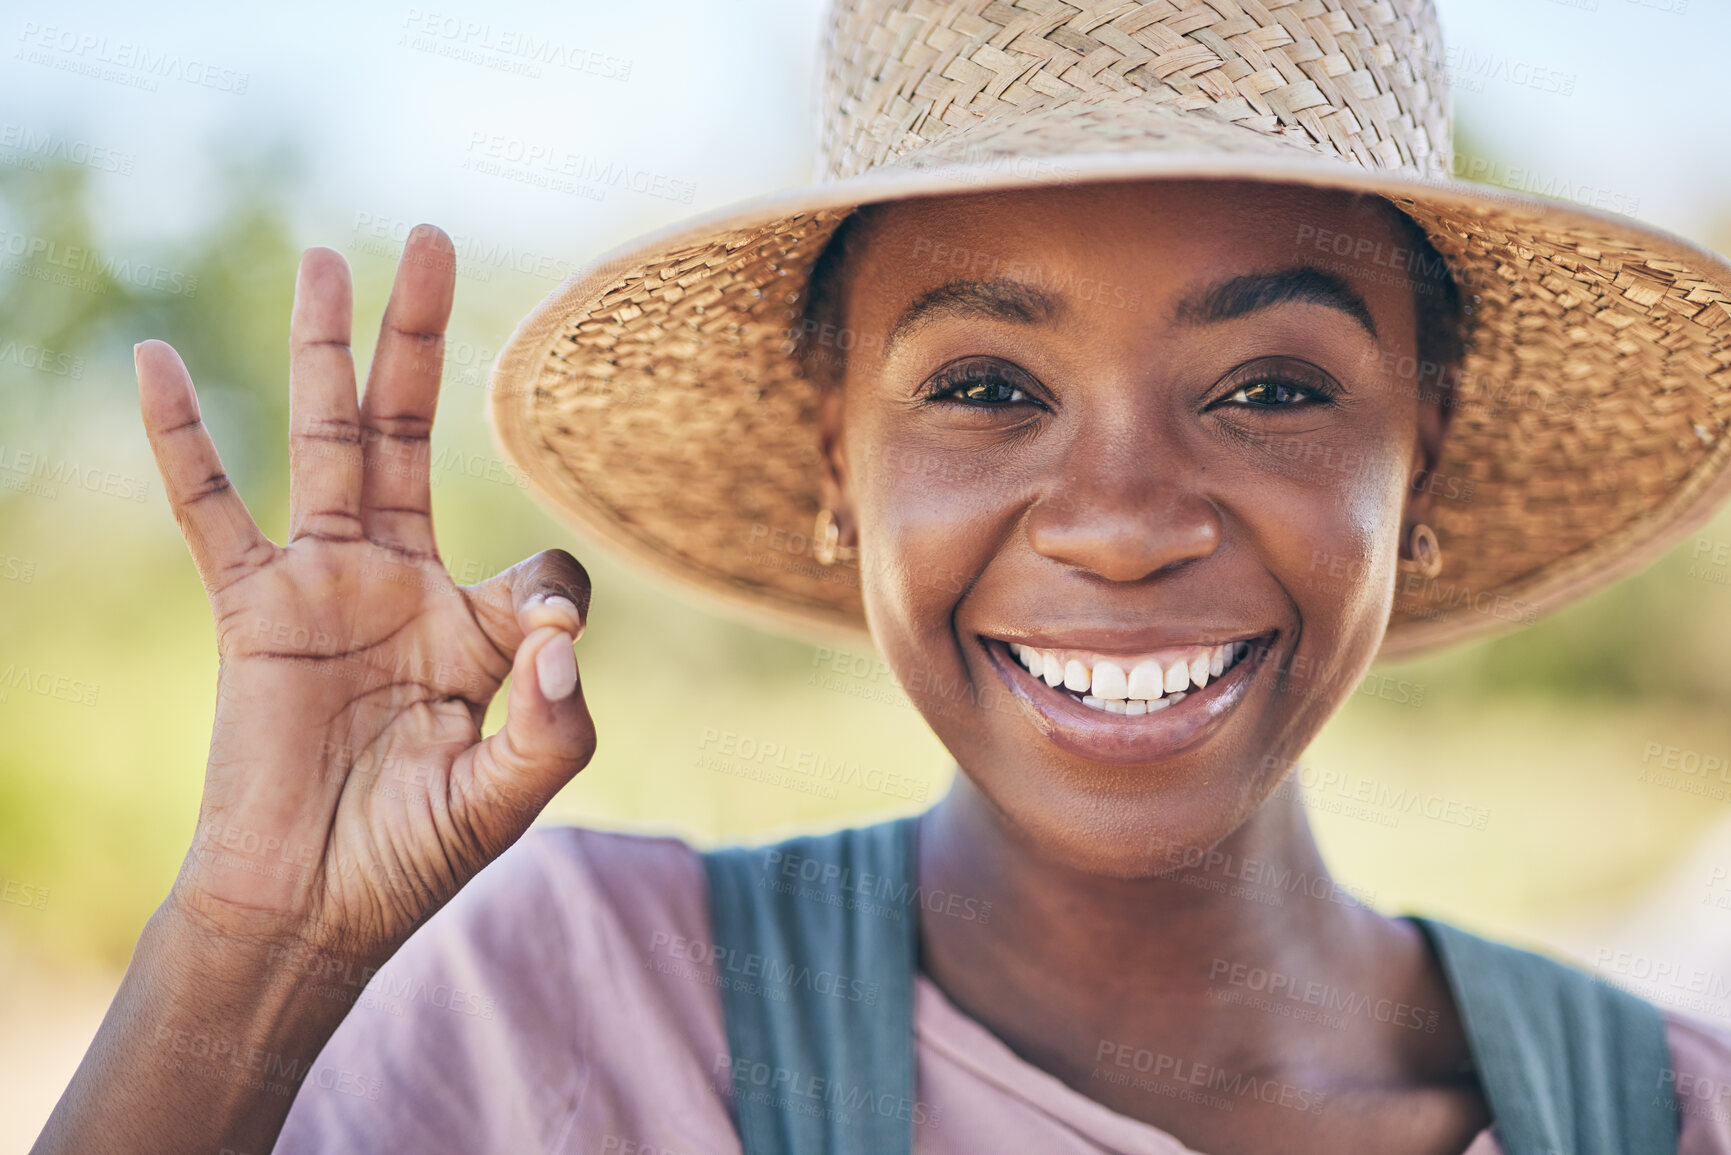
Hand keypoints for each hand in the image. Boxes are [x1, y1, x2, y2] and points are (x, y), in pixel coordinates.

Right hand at [138, 225, 595, 962]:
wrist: (310, 907)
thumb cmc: (414, 854)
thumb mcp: (512, 794)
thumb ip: (559, 723)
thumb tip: (564, 638)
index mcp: (476, 627)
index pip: (538, 567)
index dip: (552, 597)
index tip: (542, 646)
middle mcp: (402, 583)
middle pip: (413, 436)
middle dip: (422, 342)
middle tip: (431, 239)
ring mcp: (324, 585)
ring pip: (326, 442)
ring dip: (328, 351)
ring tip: (328, 258)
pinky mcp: (253, 607)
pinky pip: (212, 509)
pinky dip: (187, 440)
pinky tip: (162, 361)